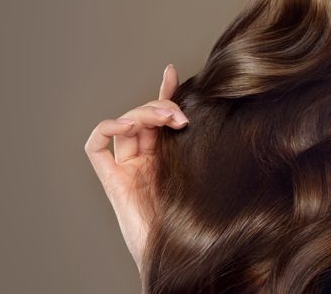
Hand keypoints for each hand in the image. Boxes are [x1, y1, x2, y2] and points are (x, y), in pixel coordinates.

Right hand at [84, 64, 189, 274]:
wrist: (180, 256)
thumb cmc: (199, 222)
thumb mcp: (208, 175)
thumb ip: (208, 150)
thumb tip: (234, 124)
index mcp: (167, 158)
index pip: (163, 117)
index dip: (166, 94)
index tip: (173, 73)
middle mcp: (145, 160)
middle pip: (144, 117)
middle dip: (160, 106)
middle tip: (180, 115)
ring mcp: (127, 169)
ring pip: (125, 124)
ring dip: (142, 113)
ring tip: (164, 118)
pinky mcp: (112, 180)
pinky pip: (96, 146)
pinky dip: (108, 128)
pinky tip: (127, 125)